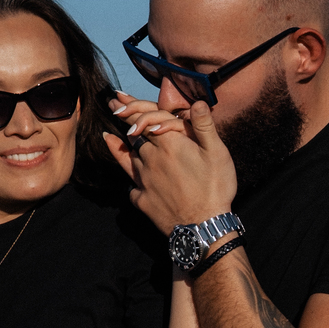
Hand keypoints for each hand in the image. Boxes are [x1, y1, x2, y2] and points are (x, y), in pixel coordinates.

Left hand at [104, 98, 236, 233]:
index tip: (118, 98)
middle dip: (125, 120)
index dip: (131, 106)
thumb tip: (198, 102)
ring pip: (130, 157)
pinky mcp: (141, 199)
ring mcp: (143, 180)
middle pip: (135, 136)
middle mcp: (151, 159)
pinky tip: (127, 176)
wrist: (202, 228)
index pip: (145, 119)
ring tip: (111, 136)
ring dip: (123, 145)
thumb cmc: (214, 188)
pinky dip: (129, 177)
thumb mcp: (217, 154)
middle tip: (113, 107)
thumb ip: (204, 127)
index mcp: (169, 143)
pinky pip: (131, 185)